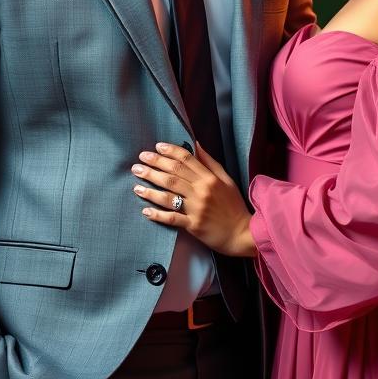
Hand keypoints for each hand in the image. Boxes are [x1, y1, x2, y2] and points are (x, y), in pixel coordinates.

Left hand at [131, 142, 256, 257]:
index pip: (186, 159)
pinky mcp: (193, 225)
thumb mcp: (226, 180)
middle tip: (139, 161)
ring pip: (168, 195)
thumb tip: (196, 145)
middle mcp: (201, 191)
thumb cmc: (233, 205)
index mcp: (210, 178)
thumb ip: (210, 162)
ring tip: (136, 185)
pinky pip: (172, 218)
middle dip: (154, 166)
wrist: (242, 233)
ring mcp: (196, 208)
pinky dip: (158, 214)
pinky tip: (145, 210)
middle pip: (173, 174)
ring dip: (150, 189)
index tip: (156, 147)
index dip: (169, 151)